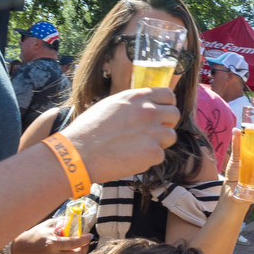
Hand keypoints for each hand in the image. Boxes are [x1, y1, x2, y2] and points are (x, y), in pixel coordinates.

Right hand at [9, 218, 90, 253]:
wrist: (20, 251)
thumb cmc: (34, 236)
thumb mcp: (47, 226)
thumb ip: (61, 223)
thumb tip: (75, 221)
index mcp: (52, 244)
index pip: (75, 243)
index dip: (85, 239)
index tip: (89, 236)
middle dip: (85, 248)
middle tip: (86, 244)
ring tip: (81, 251)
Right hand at [63, 88, 178, 184]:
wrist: (78, 153)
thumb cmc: (89, 130)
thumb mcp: (111, 105)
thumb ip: (132, 105)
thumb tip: (145, 107)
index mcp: (137, 97)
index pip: (168, 94)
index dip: (166, 105)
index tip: (161, 114)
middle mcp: (148, 111)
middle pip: (175, 114)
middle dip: (167, 124)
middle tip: (153, 133)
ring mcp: (153, 131)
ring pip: (171, 136)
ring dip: (159, 143)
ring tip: (139, 147)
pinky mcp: (153, 152)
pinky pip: (160, 155)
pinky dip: (149, 159)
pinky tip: (131, 158)